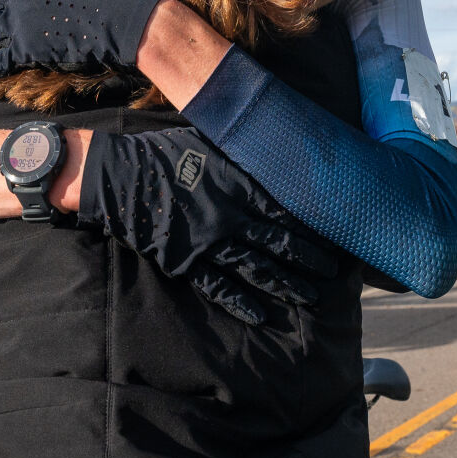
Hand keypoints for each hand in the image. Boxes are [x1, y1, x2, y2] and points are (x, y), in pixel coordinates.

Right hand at [79, 127, 337, 323]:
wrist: (120, 178)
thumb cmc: (166, 154)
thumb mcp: (211, 142)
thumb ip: (242, 152)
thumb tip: (272, 149)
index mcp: (239, 186)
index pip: (287, 210)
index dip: (313, 225)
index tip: (335, 235)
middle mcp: (231, 218)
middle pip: (280, 243)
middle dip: (309, 260)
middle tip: (333, 273)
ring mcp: (210, 244)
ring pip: (257, 269)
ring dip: (286, 284)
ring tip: (311, 298)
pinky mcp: (188, 262)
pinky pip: (220, 287)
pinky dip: (241, 302)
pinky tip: (261, 316)